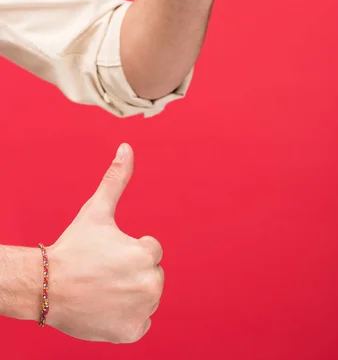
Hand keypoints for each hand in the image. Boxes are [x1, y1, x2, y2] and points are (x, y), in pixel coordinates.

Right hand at [46, 144, 163, 343]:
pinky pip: (140, 323)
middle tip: (103, 273)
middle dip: (131, 272)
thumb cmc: (73, 247)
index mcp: (146, 254)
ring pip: (147, 298)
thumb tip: (126, 146)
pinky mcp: (131, 333)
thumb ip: (116, 179)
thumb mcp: (96, 210)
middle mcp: (150, 285)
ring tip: (103, 289)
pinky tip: (105, 308)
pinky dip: (126, 318)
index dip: (128, 250)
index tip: (107, 254)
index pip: (151, 251)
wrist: (45, 287)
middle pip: (151, 275)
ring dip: (130, 294)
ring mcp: (141, 311)